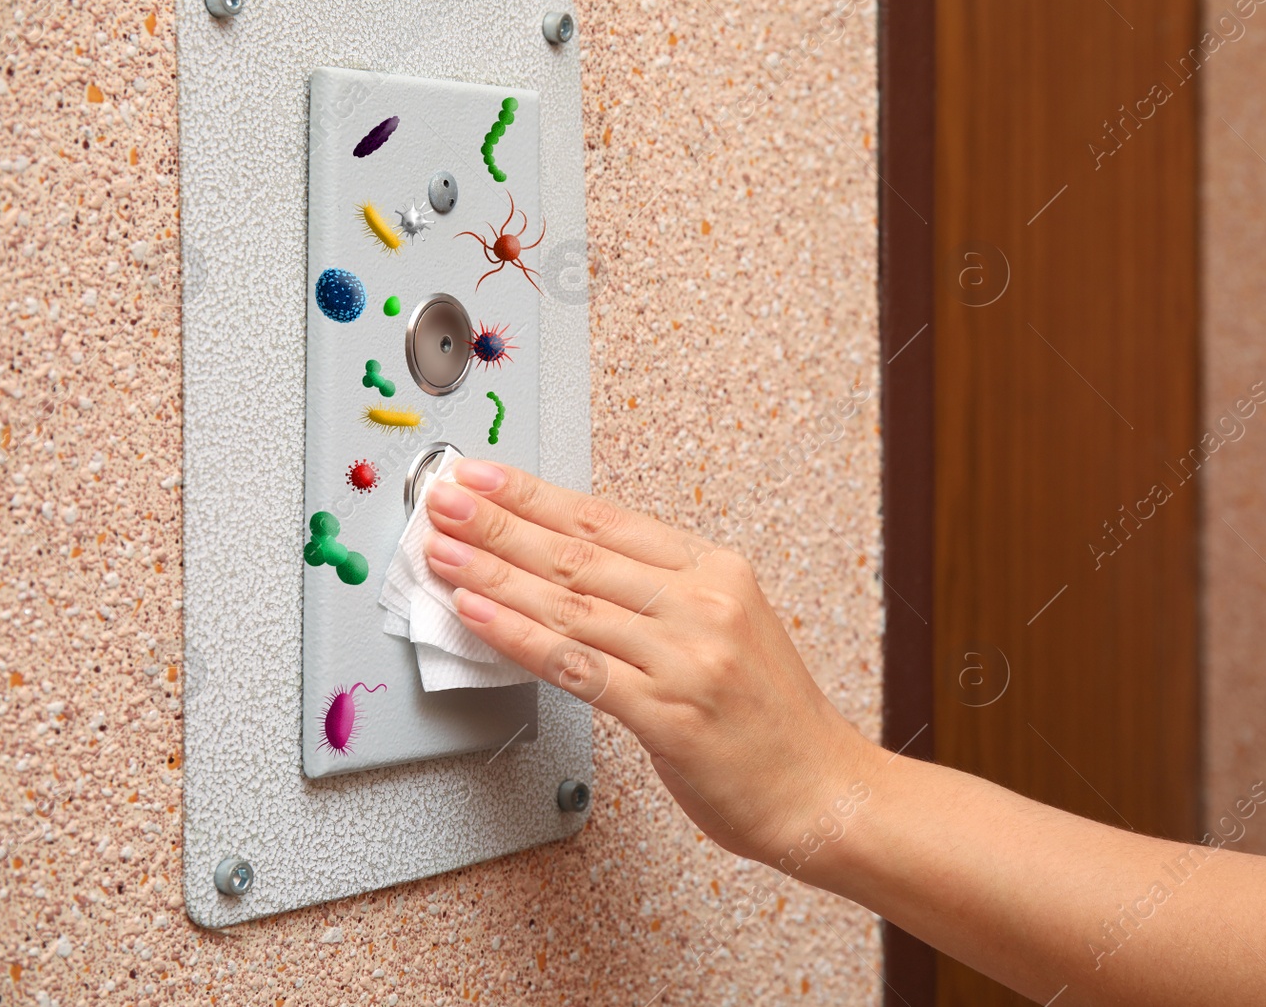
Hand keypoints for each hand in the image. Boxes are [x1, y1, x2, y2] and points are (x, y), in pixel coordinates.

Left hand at [422, 459, 879, 866]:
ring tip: (443, 553)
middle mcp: (704, 604)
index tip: (481, 476)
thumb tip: (564, 569)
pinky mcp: (669, 714)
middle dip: (499, 522)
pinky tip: (478, 615)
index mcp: (718, 571)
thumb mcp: (730, 627)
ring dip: (494, 574)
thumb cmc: (771, 718)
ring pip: (568, 605)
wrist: (822, 790)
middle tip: (444, 500)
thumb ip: (659, 594)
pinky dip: (518, 637)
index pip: (606, 518)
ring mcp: (687, 658)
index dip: (533, 494)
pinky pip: (575, 667)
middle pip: (580, 553)